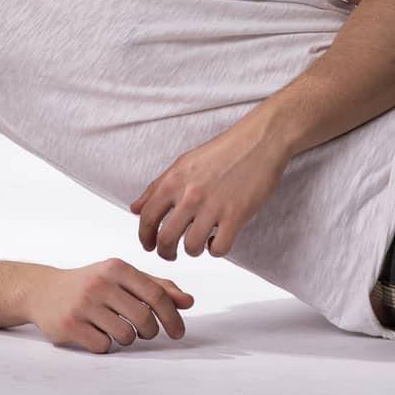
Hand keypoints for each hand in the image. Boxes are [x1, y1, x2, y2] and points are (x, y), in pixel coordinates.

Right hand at [26, 259, 193, 353]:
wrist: (43, 290)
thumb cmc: (90, 283)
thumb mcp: (121, 277)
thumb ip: (156, 286)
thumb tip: (188, 302)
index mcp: (117, 268)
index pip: (156, 295)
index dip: (172, 316)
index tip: (178, 331)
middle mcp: (100, 283)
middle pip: (144, 318)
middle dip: (150, 331)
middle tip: (145, 332)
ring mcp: (84, 304)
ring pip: (125, 335)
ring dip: (127, 339)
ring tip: (117, 329)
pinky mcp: (70, 325)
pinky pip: (103, 345)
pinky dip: (106, 344)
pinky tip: (97, 333)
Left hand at [129, 116, 289, 260]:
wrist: (259, 141)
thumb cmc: (223, 150)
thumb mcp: (184, 163)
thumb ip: (157, 187)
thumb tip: (135, 208)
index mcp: (174, 180)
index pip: (147, 218)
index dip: (145, 237)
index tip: (149, 245)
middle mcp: (190, 194)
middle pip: (166, 239)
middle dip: (165, 252)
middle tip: (171, 254)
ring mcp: (213, 206)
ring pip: (191, 247)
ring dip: (192, 251)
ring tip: (198, 243)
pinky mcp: (236, 215)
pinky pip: (219, 248)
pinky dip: (215, 250)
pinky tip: (218, 240)